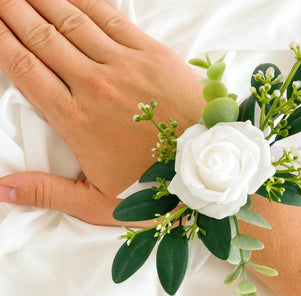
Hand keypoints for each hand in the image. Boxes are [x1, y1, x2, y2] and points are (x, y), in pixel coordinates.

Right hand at [0, 0, 203, 224]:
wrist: (210, 165)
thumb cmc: (156, 187)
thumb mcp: (98, 203)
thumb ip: (48, 192)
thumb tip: (2, 189)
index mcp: (76, 120)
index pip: (24, 68)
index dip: (1, 40)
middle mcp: (95, 86)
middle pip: (42, 38)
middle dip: (14, 12)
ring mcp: (125, 65)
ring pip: (72, 22)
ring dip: (43, 1)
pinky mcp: (153, 54)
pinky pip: (111, 18)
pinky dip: (86, 1)